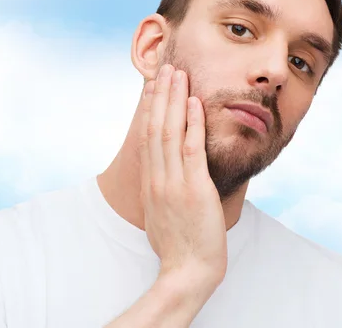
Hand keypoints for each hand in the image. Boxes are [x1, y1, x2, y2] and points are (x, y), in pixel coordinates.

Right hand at [138, 64, 227, 286]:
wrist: (188, 272)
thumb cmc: (179, 245)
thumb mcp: (160, 214)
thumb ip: (161, 191)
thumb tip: (164, 176)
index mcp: (150, 183)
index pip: (146, 137)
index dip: (149, 108)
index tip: (153, 86)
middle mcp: (157, 178)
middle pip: (155, 127)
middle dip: (160, 95)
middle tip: (165, 68)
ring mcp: (173, 182)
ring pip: (169, 131)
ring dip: (174, 100)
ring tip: (177, 74)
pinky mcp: (194, 188)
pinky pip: (191, 149)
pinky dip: (192, 123)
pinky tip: (195, 102)